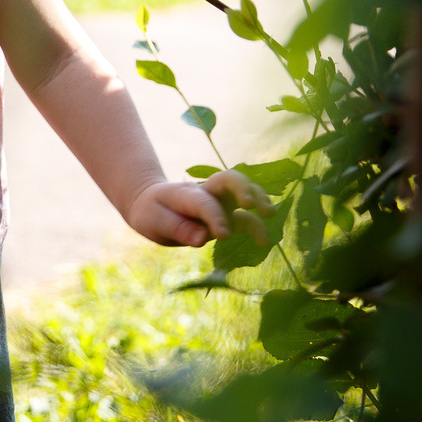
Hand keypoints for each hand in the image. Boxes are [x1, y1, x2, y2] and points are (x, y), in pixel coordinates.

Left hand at [129, 169, 271, 247]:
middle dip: (243, 188)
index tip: (223, 235)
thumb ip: (176, 228)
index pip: (204, 202)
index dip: (215, 217)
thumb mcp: (153, 220)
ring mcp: (220, 202)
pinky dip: (257, 225)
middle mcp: (207, 193)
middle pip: (230, 180)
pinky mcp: (227, 215)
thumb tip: (202, 238)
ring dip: (259, 200)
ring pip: (244, 192)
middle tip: (252, 204)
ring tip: (269, 215)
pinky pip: (246, 217)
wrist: (152, 205)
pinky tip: (264, 242)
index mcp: (186, 193)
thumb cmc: (152, 212)